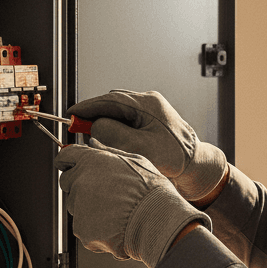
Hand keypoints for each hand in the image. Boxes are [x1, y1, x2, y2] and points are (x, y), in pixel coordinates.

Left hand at [55, 143, 210, 267]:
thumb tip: (93, 144)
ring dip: (89, 208)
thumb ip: (108, 151)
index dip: (67, 162)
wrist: (157, 220)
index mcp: (91, 161)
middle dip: (79, 186)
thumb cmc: (150, 190)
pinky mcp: (81, 229)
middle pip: (67, 182)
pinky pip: (84, 227)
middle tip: (104, 192)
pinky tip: (115, 224)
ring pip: (76, 206)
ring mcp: (78, 207)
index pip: (65, 157)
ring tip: (115, 210)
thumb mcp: (135, 160)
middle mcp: (80, 181)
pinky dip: (95, 228)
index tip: (69, 166)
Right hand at [67, 90, 227, 202]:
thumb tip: (94, 125)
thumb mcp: (140, 147)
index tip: (70, 114)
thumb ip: (113, 133)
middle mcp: (148, 103)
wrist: (196, 167)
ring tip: (99, 141)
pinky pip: (125, 121)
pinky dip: (115, 130)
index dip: (87, 107)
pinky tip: (112, 144)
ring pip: (117, 113)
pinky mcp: (149, 123)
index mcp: (148, 104)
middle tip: (80, 132)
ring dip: (105, 125)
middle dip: (95, 117)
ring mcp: (150, 112)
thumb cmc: (175, 159)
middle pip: (112, 105)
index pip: (110, 100)